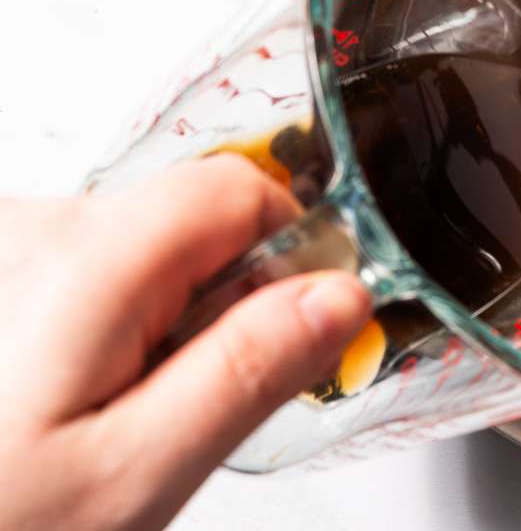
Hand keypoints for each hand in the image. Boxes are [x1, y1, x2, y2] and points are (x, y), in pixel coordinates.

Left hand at [0, 155, 371, 530]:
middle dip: (217, 302)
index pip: (242, 189)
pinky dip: (99, 327)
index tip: (287, 334)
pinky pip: (81, 272)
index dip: (291, 255)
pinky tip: (56, 401)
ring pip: (138, 249)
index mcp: (84, 263)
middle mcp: (30, 230)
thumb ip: (248, 373)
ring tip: (102, 418)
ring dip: (155, 320)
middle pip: (191, 217)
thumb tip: (341, 296)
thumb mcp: (134, 477)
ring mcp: (2, 248)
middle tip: (179, 408)